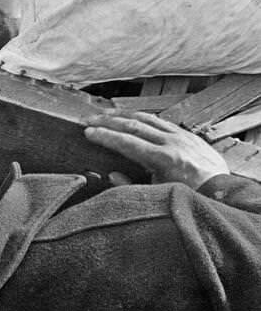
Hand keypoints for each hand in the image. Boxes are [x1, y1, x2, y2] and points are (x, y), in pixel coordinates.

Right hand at [83, 110, 227, 188]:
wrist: (222, 194)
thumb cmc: (189, 197)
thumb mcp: (156, 195)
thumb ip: (130, 185)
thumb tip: (111, 174)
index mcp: (163, 159)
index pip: (126, 142)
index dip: (104, 136)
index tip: (88, 132)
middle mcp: (172, 142)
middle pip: (133, 125)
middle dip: (108, 121)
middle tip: (88, 119)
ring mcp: (181, 136)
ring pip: (148, 118)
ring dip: (124, 115)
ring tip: (106, 113)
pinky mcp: (188, 135)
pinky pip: (162, 121)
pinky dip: (143, 118)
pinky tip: (133, 118)